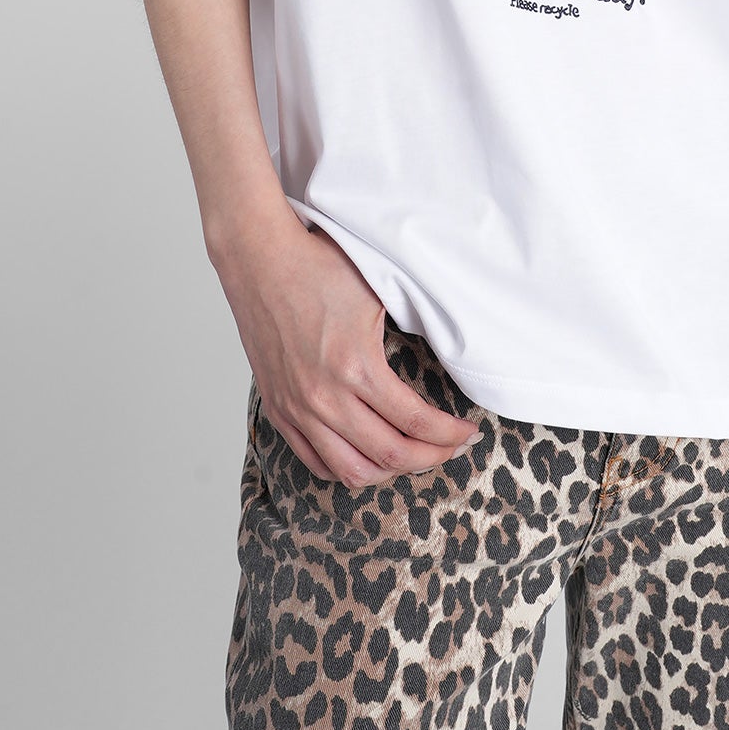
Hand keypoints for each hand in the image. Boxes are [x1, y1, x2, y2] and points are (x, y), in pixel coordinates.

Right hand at [214, 209, 481, 490]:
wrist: (259, 257)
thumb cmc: (318, 266)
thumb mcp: (376, 293)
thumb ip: (407, 328)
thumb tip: (446, 352)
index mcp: (355, 366)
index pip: (415, 422)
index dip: (450, 435)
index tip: (469, 432)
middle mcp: (325, 397)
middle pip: (391, 456)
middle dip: (432, 457)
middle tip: (452, 447)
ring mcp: (298, 408)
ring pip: (352, 471)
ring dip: (391, 472)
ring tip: (414, 456)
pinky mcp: (279, 409)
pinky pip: (316, 462)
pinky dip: (348, 469)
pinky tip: (369, 456)